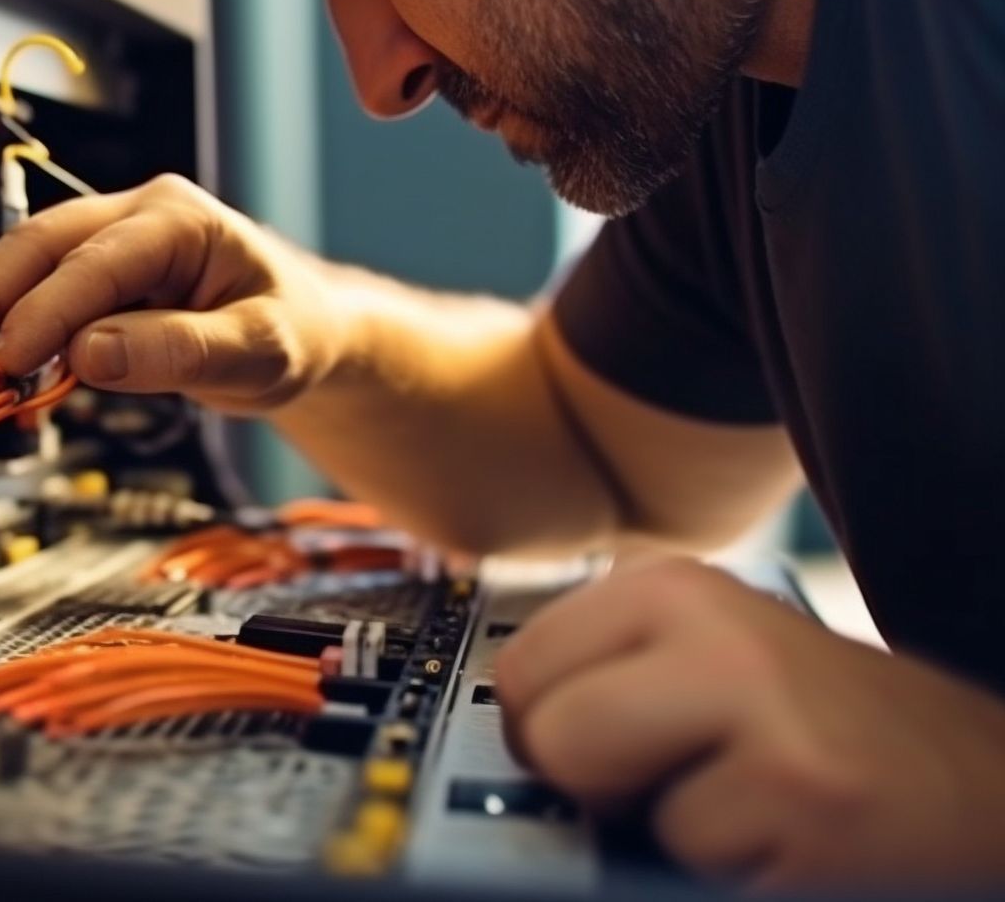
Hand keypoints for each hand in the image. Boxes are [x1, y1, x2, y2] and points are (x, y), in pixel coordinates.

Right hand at [0, 174, 340, 414]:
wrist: (301, 332)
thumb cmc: (290, 333)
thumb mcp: (256, 351)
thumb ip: (177, 351)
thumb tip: (88, 354)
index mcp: (180, 218)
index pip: (97, 263)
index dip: (44, 312)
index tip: (4, 360)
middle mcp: (137, 213)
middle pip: (43, 244)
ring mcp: (110, 237)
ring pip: (27, 257)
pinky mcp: (92, 271)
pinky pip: (36, 283)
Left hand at [496, 557, 1004, 889]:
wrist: (985, 787)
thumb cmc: (833, 734)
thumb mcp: (714, 661)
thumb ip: (610, 673)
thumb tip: (502, 724)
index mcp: (676, 587)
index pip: (522, 666)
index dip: (546, 728)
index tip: (599, 743)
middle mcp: (722, 635)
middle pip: (548, 730)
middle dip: (589, 781)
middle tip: (672, 786)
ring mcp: (771, 722)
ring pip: (607, 802)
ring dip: (665, 831)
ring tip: (743, 810)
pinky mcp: (809, 808)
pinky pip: (687, 862)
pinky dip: (724, 872)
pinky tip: (788, 844)